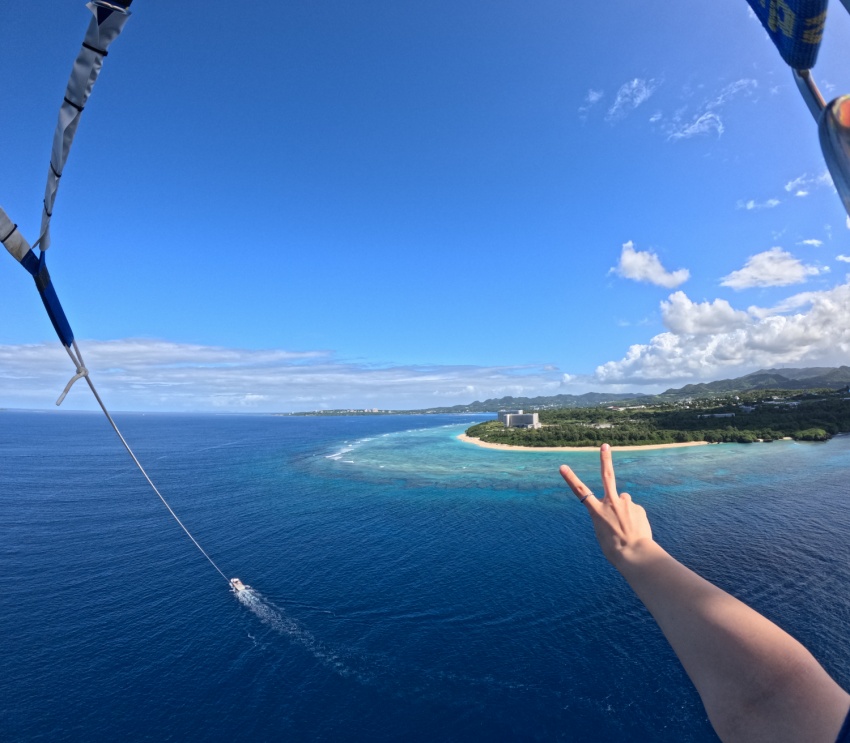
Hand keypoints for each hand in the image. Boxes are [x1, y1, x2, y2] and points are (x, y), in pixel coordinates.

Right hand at [559, 443, 653, 566]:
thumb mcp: (603, 532)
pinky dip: (634, 518)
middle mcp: (610, 502)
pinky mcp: (638, 508)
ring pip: (623, 501)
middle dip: (605, 459)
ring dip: (624, 510)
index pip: (580, 491)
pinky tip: (635, 529)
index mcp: (596, 511)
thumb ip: (609, 514)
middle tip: (605, 446)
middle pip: (607, 476)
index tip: (562, 466)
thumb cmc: (614, 549)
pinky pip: (634, 511)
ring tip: (627, 526)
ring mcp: (625, 503)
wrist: (634, 554)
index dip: (570, 478)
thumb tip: (622, 502)